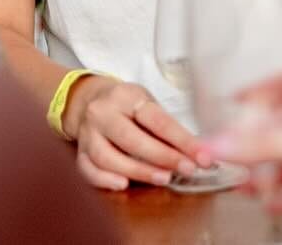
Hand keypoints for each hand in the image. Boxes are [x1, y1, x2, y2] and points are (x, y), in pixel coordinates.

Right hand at [65, 76, 208, 190]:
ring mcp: (88, 133)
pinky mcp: (79, 150)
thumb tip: (198, 152)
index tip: (203, 157)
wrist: (88, 99)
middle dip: (163, 157)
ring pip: (108, 157)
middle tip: (187, 170)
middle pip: (131, 139)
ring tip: (164, 179)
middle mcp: (103, 113)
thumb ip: (167, 127)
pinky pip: (87, 169)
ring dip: (138, 171)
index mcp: (126, 96)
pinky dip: (104, 180)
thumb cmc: (126, 105)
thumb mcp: (147, 103)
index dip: (182, 140)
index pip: (157, 120)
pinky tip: (123, 185)